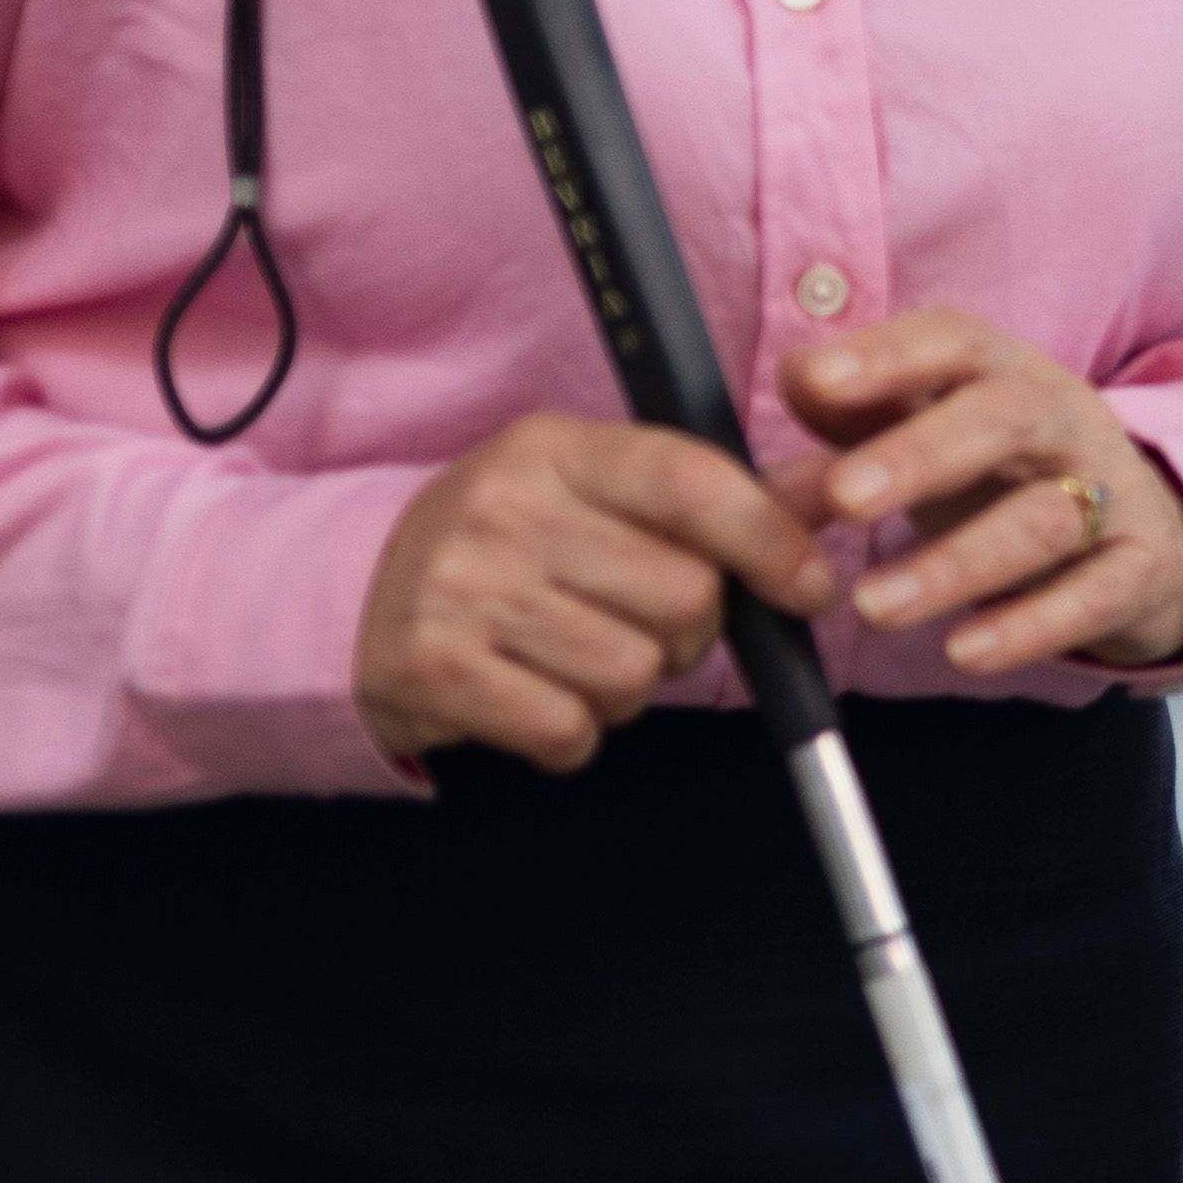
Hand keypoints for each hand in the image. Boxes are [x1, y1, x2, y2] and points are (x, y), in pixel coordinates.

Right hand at [359, 411, 828, 770]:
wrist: (349, 596)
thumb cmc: (507, 545)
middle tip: (643, 627)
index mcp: (554, 449)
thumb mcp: (590, 490)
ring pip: (633, 673)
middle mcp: (506, 508)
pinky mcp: (434, 668)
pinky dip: (570, 733)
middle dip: (690, 633)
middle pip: (684, 596)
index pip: (692, 482)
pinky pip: (567, 730)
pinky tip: (534, 697)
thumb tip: (834, 495)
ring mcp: (463, 588)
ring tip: (578, 660)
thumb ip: (710, 496)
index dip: (771, 540)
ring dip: (628, 689)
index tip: (810, 586)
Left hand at [779, 308, 1182, 675]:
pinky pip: (1094, 595)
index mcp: (1005, 373)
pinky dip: (1030, 626)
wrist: (1147, 536)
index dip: (888, 356)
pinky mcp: (1140, 570)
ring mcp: (1111, 493)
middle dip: (920, 454)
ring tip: (874, 607)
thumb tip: (766, 436)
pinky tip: (964, 653)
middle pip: (1005, 417)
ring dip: (956, 563)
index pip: (954, 341)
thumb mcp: (930, 440)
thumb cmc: (1007, 479)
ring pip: (1043, 519)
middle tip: (843, 497)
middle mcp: (1065, 420)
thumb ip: (848, 433)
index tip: (814, 380)